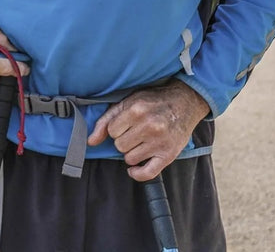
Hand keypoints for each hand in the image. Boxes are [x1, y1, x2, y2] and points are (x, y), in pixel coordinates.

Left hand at [86, 80, 210, 180]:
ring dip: (132, 153)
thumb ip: (106, 120)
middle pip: (120, 146)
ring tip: (141, 143)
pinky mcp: (169, 154)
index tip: (125, 125)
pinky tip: (134, 169)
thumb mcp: (127, 102)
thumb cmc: (153, 101)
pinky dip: (138, 173)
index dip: (116, 129)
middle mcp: (149, 126)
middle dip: (124, 141)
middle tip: (135, 133)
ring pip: (130, 159)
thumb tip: (91, 141)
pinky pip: (147, 173)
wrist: (184, 102)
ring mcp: (160, 142)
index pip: (111, 132)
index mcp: (136, 110)